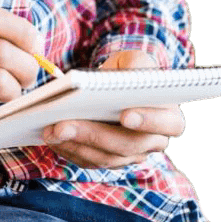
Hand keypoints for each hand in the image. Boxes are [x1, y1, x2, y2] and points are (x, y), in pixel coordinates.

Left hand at [42, 50, 184, 167]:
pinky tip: (51, 137)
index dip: (149, 121)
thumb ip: (137, 64)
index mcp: (169, 116)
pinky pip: (89, 161)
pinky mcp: (108, 160)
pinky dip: (69, 150)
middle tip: (63, 124)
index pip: (169, 124)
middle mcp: (154, 142)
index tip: (125, 115)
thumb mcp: (134, 60)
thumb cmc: (128, 71)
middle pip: (127, 145)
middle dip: (93, 134)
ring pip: (105, 158)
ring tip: (51, 129)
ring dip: (75, 144)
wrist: (114, 86)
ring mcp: (131, 155)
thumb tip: (128, 77)